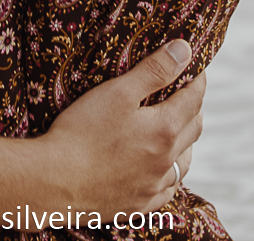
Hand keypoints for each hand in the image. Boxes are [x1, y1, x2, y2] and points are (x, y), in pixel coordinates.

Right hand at [42, 41, 203, 215]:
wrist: (56, 181)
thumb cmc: (83, 131)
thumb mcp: (118, 92)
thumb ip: (154, 70)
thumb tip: (184, 50)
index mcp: (165, 129)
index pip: (194, 98)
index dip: (197, 80)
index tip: (195, 67)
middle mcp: (166, 160)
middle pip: (194, 128)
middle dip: (194, 106)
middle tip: (185, 91)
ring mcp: (154, 186)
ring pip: (184, 161)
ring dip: (186, 141)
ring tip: (176, 127)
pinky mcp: (140, 204)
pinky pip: (168, 189)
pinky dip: (170, 174)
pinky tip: (161, 169)